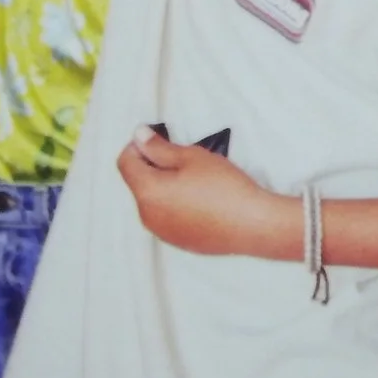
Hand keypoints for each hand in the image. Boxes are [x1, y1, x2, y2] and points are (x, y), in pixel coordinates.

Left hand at [116, 126, 288, 256]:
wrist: (252, 225)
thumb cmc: (223, 186)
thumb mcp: (191, 157)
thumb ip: (159, 147)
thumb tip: (138, 136)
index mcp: (147, 192)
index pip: (125, 163)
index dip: (137, 146)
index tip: (158, 139)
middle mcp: (147, 216)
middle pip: (139, 183)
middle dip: (152, 167)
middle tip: (183, 158)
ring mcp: (162, 232)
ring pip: (153, 201)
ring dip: (164, 186)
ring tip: (195, 179)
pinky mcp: (178, 242)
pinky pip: (166, 217)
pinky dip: (175, 205)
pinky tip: (201, 200)